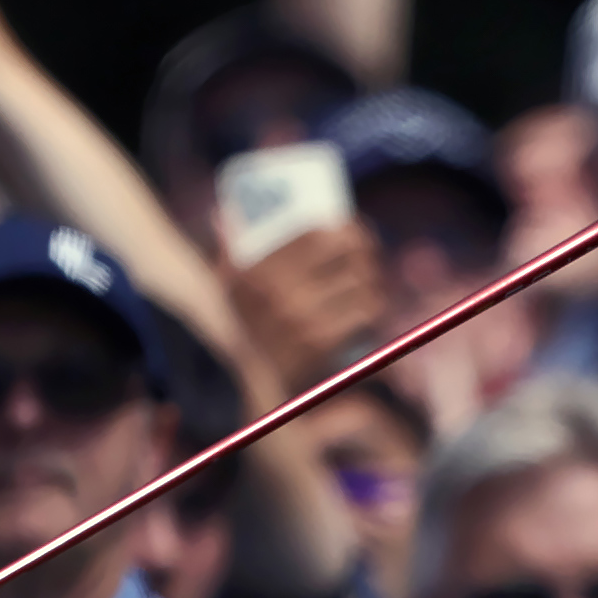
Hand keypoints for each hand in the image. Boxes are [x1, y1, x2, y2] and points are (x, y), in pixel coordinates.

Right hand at [223, 219, 388, 392]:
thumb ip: (227, 248)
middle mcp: (275, 291)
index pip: (316, 232)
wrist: (262, 386)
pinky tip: (373, 307)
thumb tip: (221, 211)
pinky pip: (367, 309)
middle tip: (370, 254)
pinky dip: (376, 306)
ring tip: (372, 282)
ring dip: (374, 279)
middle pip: (346, 248)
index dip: (346, 225)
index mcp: (255, 271)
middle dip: (366, 248)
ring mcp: (299, 316)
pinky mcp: (322, 340)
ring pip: (362, 278)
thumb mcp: (230, 287)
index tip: (355, 227)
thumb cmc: (252, 328)